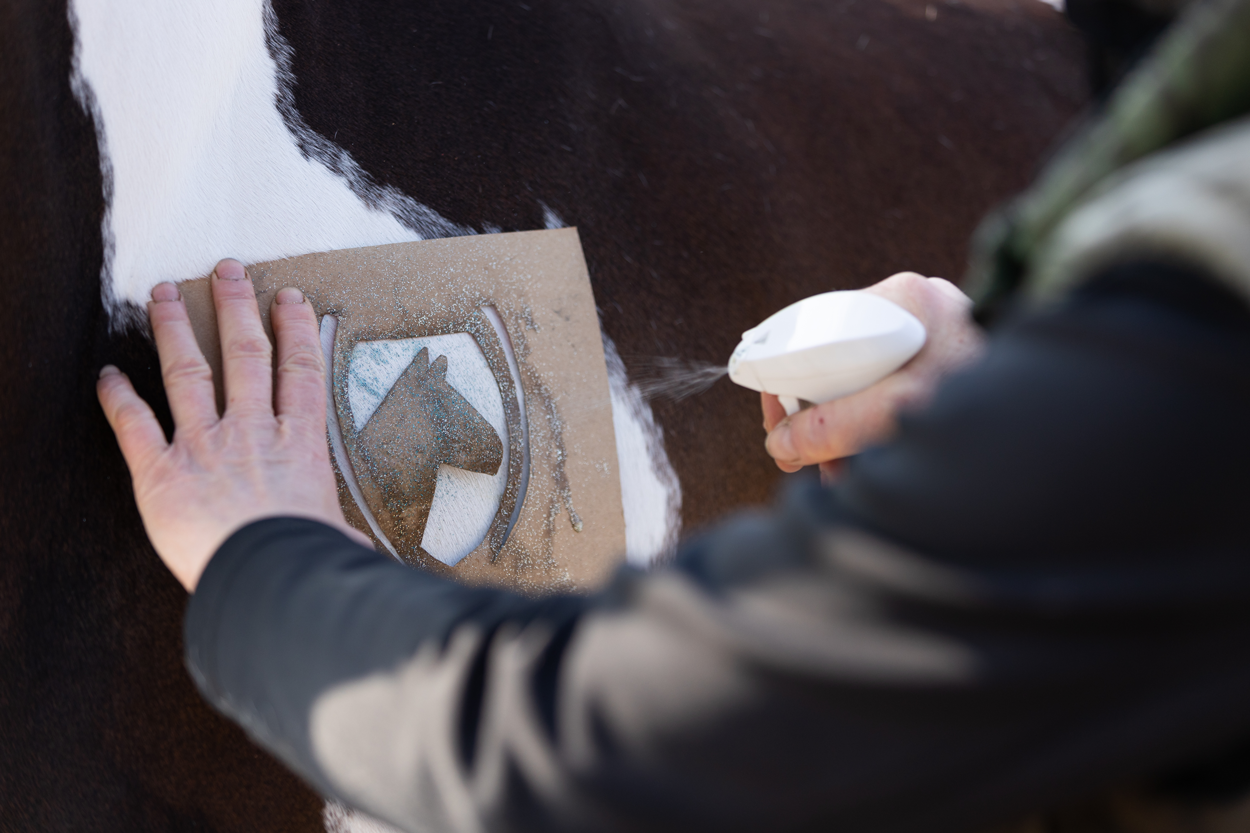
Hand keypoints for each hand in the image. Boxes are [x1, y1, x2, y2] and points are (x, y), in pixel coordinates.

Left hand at [97, 258, 366, 591]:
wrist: (268, 579)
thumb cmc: (308, 560)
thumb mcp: (337, 538)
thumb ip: (340, 534)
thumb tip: (361, 554)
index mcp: (299, 444)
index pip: (300, 371)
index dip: (296, 329)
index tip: (290, 299)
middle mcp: (251, 433)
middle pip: (246, 356)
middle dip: (236, 308)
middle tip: (227, 272)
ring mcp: (204, 448)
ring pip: (188, 374)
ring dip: (174, 329)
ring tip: (164, 294)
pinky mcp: (161, 473)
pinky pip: (135, 426)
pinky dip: (118, 398)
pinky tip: (108, 374)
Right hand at [762, 272, 983, 480]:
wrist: (1070, 418)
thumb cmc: (995, 402)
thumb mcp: (900, 411)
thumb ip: (836, 426)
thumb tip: (781, 445)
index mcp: (907, 298)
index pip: (819, 328)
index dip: (788, 375)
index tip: (775, 418)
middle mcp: (921, 313)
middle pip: (839, 365)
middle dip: (820, 418)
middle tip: (804, 456)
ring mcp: (939, 342)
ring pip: (866, 389)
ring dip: (847, 436)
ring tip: (843, 478)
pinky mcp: (952, 374)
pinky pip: (894, 402)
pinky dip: (879, 436)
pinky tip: (874, 471)